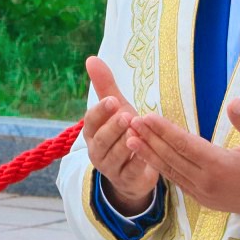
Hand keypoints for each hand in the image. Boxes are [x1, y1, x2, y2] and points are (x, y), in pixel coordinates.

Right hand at [83, 56, 159, 213]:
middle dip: (113, 128)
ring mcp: (110, 168)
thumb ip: (105, 86)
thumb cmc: (122, 134)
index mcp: (93, 133)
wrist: (131, 171)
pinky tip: (148, 154)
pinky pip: (132, 173)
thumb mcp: (116, 110)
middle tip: (127, 116)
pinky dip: (139, 163)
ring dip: (126, 145)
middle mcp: (97, 151)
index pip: (91, 121)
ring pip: (115, 156)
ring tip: (137, 134)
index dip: (101, 112)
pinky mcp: (127, 181)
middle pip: (102, 140)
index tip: (113, 101)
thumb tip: (91, 58)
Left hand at [123, 98, 239, 221]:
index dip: (164, 130)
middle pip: (171, 157)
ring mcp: (203, 193)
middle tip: (129, 121)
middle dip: (149, 138)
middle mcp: (207, 181)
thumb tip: (233, 102)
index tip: (146, 116)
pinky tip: (148, 157)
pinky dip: (160, 167)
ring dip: (148, 154)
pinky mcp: (203, 199)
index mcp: (220, 165)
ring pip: (170, 171)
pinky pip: (176, 181)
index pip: (185, 144)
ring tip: (129, 138)